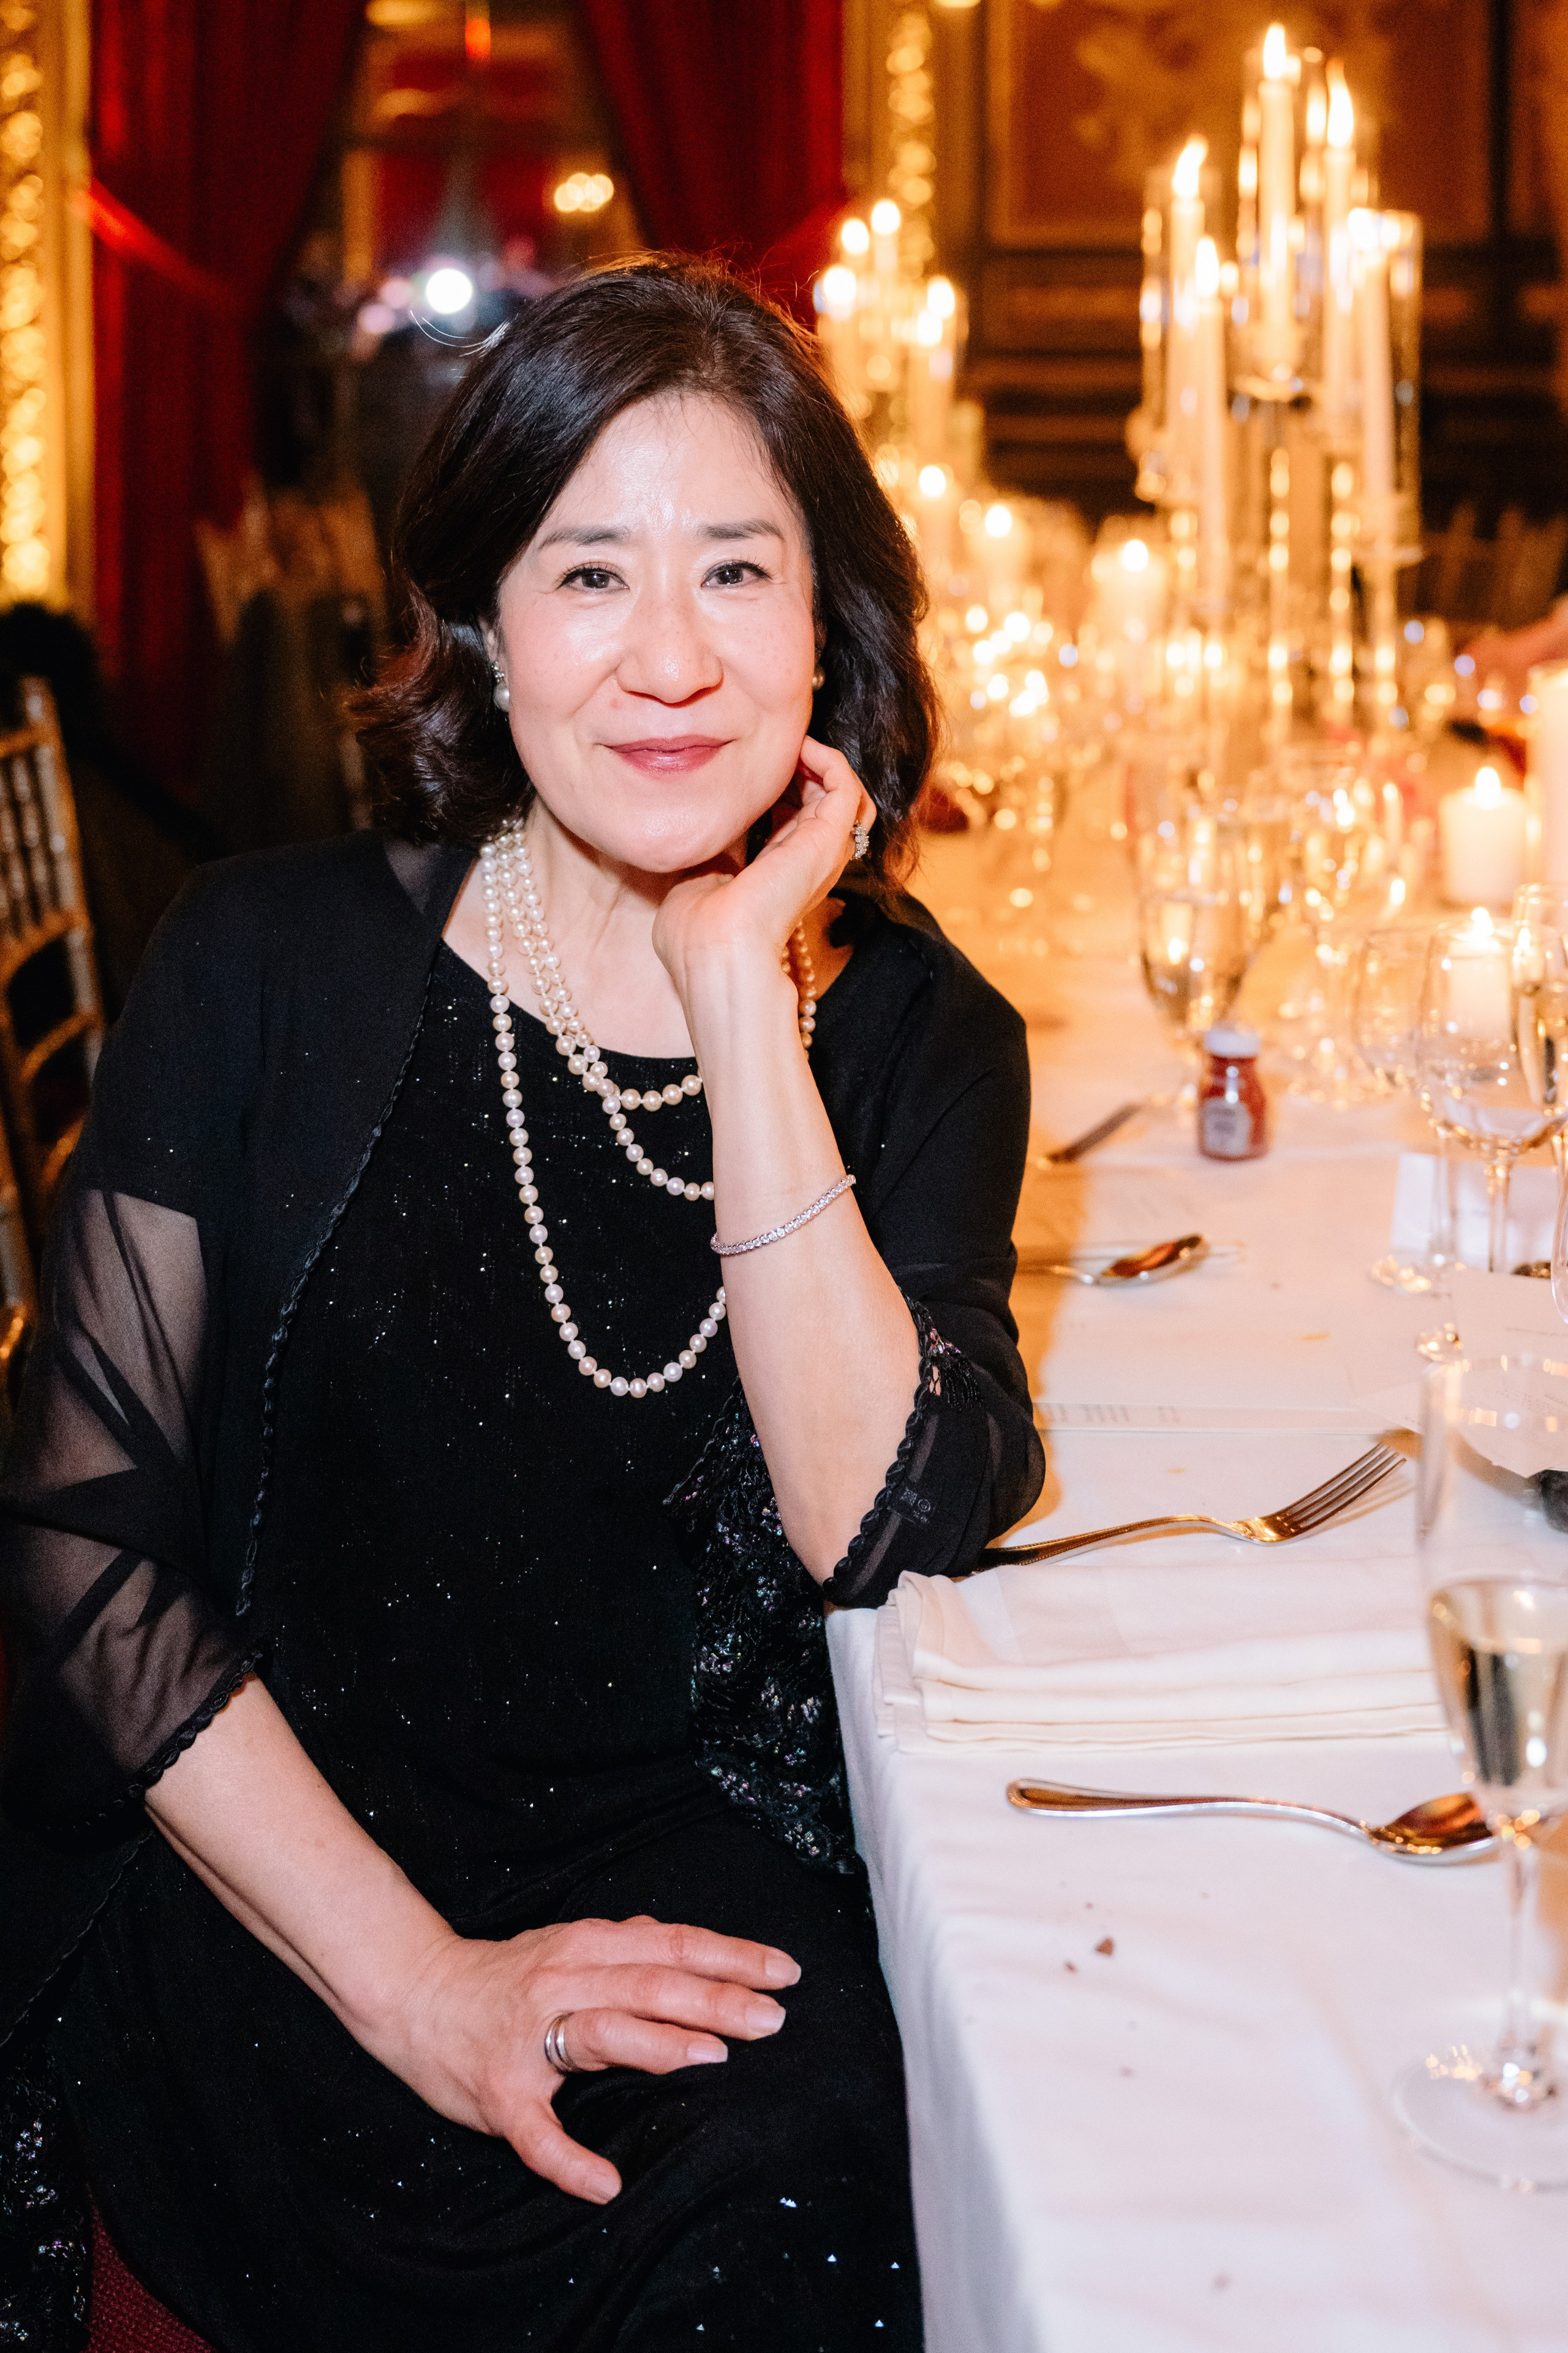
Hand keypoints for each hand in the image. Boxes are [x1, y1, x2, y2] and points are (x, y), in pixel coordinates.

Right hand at [369, 1913, 799, 2202]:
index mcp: (587, 1946)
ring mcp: (529, 2039)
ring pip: (603, 2034)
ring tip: (714, 2058)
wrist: (414, 1994)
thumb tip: (679, 1937)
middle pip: (651, 1985)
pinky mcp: (500, 2093)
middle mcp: (563, 1982)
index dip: (731, 1956)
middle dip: (717, 1999)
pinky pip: (538, 2133)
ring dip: (660, 2045)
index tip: (785, 1971)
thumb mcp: (567, 1943)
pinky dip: (570, 2160)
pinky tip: (605, 2183)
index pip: (673, 1946)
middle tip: (773, 2018)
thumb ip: (623, 1945)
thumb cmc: (503, 1975)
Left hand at [652, 738, 873, 993]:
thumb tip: (698, 824)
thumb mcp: (696, 879)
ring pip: (842, 794)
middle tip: (769, 749)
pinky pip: (847, 786)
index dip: (775, 788)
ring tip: (790, 744)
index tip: (746, 767)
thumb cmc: (697, 936)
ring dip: (819, 762)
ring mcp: (821, 853)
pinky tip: (801, 747)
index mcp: (776, 876)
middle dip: (798, 769)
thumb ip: (708, 851)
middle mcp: (806, 865)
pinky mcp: (829, 839)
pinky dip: (829, 759)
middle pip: (820, 803)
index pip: (790, 821)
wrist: (714, 951)